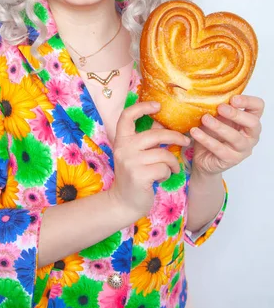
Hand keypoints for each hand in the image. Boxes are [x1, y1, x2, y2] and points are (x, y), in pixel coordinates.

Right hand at [109, 101, 190, 222]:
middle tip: (186, 141)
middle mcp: (124, 148)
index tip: (158, 105)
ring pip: (164, 153)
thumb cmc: (134, 175)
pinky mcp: (139, 175)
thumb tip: (163, 121)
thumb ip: (146, 139)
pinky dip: (168, 173)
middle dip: (175, 137)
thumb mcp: (135, 154)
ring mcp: (131, 161)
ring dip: (173, 162)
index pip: (127, 115)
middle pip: (156, 134)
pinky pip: (164, 168)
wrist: (123, 202)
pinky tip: (163, 177)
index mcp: (121, 140)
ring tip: (173, 168)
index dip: (143, 107)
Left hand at [188, 94, 264, 175]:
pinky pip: (219, 149)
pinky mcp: (231, 160)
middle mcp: (250, 135)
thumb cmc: (213, 134)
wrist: (203, 158)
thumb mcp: (217, 118)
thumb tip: (208, 93)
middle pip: (253, 123)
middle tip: (220, 108)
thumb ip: (218, 108)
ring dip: (219, 126)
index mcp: (249, 121)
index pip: (258, 107)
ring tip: (205, 119)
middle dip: (236, 114)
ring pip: (235, 137)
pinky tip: (195, 132)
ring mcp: (242, 149)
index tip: (233, 98)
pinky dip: (206, 139)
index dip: (248, 101)